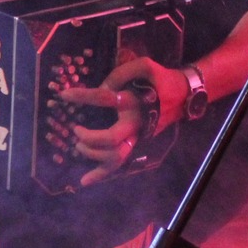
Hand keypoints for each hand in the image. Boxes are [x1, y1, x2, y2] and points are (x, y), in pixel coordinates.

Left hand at [59, 56, 183, 186]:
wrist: (183, 96)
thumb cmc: (161, 79)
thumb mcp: (144, 66)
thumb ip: (121, 74)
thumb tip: (102, 87)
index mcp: (135, 101)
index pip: (105, 98)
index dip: (84, 96)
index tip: (64, 95)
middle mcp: (135, 123)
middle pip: (111, 139)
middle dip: (90, 137)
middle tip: (76, 130)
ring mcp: (136, 137)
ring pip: (115, 157)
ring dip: (93, 155)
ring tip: (78, 146)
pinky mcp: (136, 144)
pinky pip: (118, 163)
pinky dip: (101, 174)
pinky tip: (84, 181)